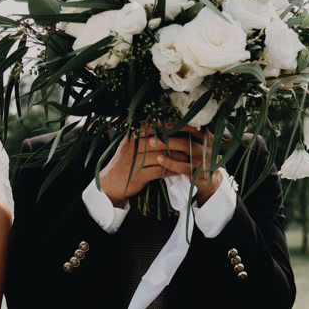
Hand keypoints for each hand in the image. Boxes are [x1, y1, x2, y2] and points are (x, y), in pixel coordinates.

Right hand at [100, 125, 222, 204]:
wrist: (109, 184)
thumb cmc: (123, 163)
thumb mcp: (130, 144)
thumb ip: (145, 134)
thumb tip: (169, 124)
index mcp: (133, 134)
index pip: (159, 125)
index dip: (178, 124)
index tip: (194, 125)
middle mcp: (133, 145)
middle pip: (164, 140)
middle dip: (183, 141)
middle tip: (199, 141)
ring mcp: (135, 160)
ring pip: (164, 156)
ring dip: (180, 157)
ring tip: (193, 157)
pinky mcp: (138, 175)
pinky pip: (161, 171)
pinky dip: (173, 170)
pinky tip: (182, 170)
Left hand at [155, 126, 222, 204]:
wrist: (208, 179)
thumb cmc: (195, 158)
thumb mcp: (194, 144)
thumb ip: (183, 134)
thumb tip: (162, 122)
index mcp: (205, 134)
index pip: (189, 124)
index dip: (173, 121)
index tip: (158, 119)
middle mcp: (207, 144)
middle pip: (186, 133)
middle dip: (167, 131)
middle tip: (152, 129)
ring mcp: (204, 158)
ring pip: (185, 147)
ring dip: (166, 144)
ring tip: (151, 143)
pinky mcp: (198, 171)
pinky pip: (183, 166)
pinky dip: (170, 162)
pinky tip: (159, 159)